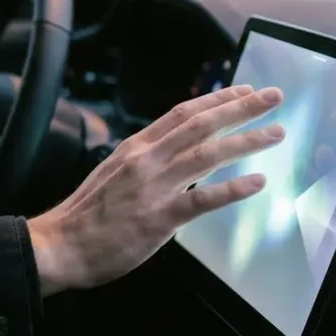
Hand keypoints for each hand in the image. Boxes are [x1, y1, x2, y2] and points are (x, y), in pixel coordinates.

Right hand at [26, 85, 285, 295]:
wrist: (59, 245)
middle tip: (273, 96)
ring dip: (246, 141)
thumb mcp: (113, 174)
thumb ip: (145, 163)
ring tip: (276, 133)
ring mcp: (153, 187)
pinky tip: (257, 182)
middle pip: (201, 125)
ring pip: (208, 154)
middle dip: (241, 108)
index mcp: (135, 147)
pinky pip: (202, 199)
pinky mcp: (158, 218)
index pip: (183, 114)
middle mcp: (146, 160)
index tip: (244, 90)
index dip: (216, 99)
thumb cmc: (86, 216)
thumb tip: (174, 158)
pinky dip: (233, 189)